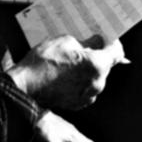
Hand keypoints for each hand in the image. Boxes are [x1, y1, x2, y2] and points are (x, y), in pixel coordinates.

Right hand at [6, 33, 127, 111]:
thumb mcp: (65, 42)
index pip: (117, 52)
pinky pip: (85, 88)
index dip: (112, 43)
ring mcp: (88, 96)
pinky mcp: (77, 104)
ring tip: (69, 62)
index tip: (105, 38)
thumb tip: (96, 42)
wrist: (25, 87)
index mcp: (97, 65)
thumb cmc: (43, 63)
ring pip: (94, 77)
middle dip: (97, 55)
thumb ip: (86, 42)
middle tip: (83, 46)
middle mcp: (97, 83)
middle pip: (105, 65)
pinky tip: (65, 74)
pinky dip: (79, 81)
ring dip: (87, 69)